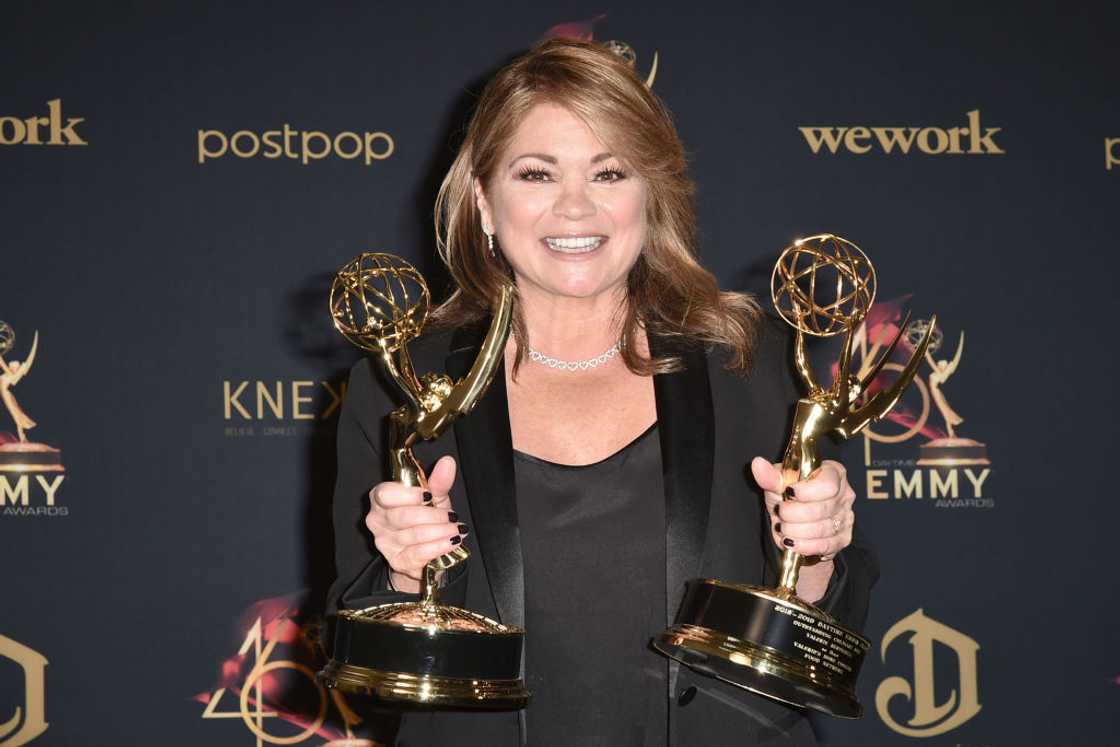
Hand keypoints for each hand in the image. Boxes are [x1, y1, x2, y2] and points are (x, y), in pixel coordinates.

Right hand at [365, 455, 468, 592]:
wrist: (426, 550)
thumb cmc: (426, 517)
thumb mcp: (434, 497)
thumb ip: (438, 481)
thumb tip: (448, 462)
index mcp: (380, 499)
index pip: (384, 494)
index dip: (408, 495)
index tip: (429, 495)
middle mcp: (377, 521)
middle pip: (402, 516)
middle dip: (433, 516)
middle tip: (453, 516)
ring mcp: (385, 543)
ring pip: (414, 535)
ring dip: (440, 531)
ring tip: (457, 529)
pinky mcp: (397, 561)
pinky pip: (419, 553)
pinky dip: (439, 546)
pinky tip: (452, 542)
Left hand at [750, 457, 854, 561]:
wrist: (792, 520)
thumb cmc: (788, 495)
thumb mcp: (777, 484)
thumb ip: (770, 476)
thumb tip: (757, 464)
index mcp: (833, 473)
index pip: (828, 484)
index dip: (806, 492)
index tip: (788, 493)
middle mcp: (845, 494)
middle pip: (822, 509)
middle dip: (794, 514)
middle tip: (780, 512)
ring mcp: (846, 518)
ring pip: (822, 529)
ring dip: (796, 531)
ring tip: (783, 527)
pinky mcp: (843, 538)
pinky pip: (825, 545)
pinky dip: (804, 545)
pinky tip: (791, 542)